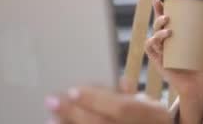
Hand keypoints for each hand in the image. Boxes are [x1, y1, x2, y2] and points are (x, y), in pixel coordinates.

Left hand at [46, 78, 171, 123]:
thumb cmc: (150, 120)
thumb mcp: (149, 106)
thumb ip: (131, 95)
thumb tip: (121, 81)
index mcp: (151, 115)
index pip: (122, 108)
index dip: (97, 99)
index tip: (73, 90)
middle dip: (75, 113)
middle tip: (51, 101)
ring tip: (51, 119)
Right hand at [145, 0, 202, 110]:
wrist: (200, 86)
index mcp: (176, 36)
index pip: (166, 19)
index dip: (160, 8)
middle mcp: (166, 42)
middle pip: (157, 25)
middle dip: (158, 17)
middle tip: (168, 16)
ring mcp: (162, 51)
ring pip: (153, 36)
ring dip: (158, 31)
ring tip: (170, 31)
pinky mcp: (159, 62)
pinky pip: (150, 50)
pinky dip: (152, 42)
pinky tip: (159, 41)